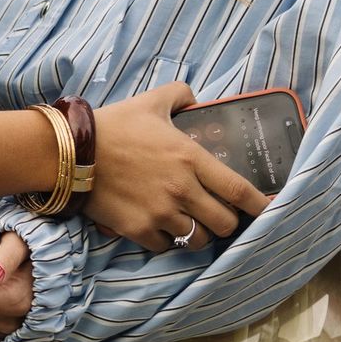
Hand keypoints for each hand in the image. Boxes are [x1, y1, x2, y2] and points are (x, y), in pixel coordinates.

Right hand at [87, 82, 268, 251]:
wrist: (70, 152)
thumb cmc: (112, 126)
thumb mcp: (151, 101)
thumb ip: (180, 95)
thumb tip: (194, 97)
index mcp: (191, 158)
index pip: (239, 189)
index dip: (260, 204)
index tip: (270, 209)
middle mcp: (181, 190)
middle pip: (224, 222)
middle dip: (227, 221)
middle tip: (220, 216)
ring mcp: (160, 213)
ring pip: (197, 239)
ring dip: (198, 233)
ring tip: (190, 224)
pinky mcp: (138, 230)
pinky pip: (166, 246)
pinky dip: (167, 240)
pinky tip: (161, 228)